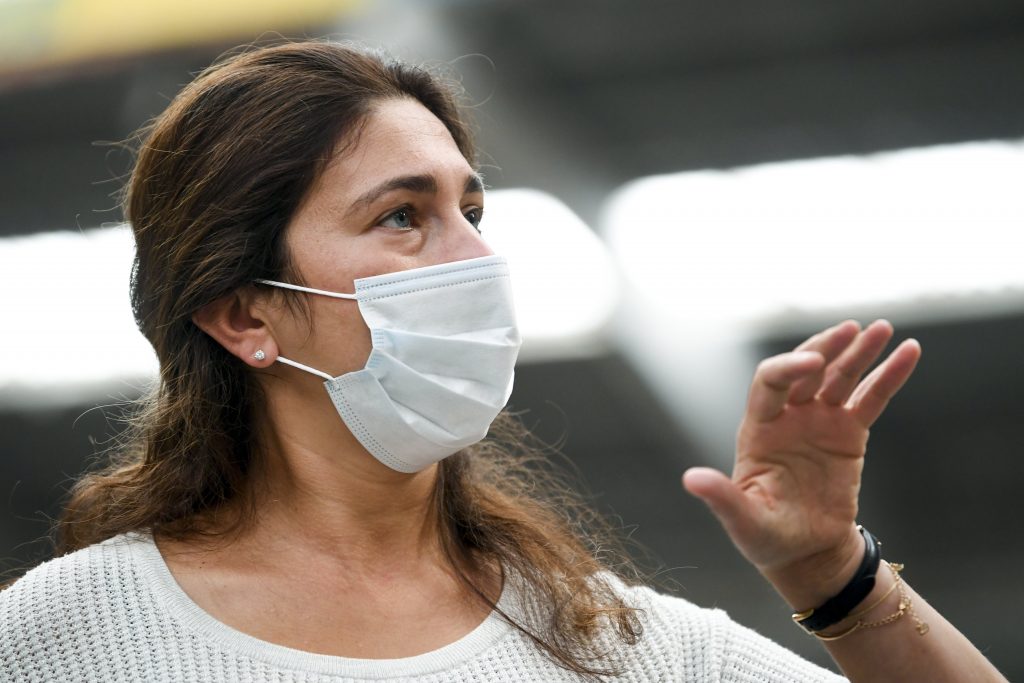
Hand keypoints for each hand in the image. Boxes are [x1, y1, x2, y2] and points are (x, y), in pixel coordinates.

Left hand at [682, 320, 920, 608]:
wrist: (806, 552)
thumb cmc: (766, 537)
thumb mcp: (743, 521)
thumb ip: (722, 498)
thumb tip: (691, 480)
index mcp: (758, 428)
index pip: (769, 383)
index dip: (788, 369)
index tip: (814, 364)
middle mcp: (788, 416)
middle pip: (806, 370)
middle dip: (826, 348)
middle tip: (852, 329)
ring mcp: (819, 421)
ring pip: (840, 377)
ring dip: (860, 352)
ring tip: (882, 328)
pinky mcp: (849, 432)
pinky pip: (871, 398)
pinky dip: (889, 375)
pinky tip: (909, 352)